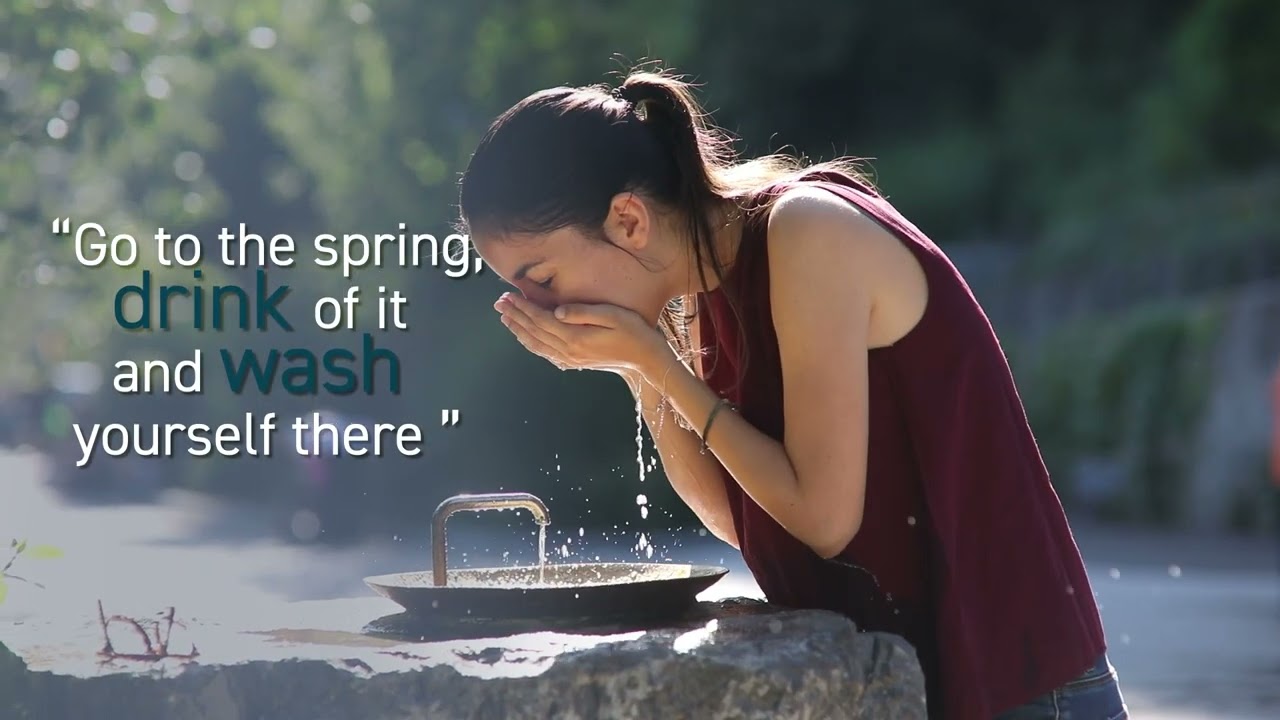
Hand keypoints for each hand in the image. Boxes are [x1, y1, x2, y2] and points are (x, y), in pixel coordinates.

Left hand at [495, 292, 669, 377]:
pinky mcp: (574, 362)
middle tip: (499, 303)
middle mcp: (569, 350)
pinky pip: (546, 354)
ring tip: (506, 317)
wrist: (645, 359)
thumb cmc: (633, 331)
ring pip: (536, 344)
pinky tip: (525, 337)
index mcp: (575, 337)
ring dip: (519, 330)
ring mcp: (571, 359)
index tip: (509, 295)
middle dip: (515, 316)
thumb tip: (556, 310)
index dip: (523, 307)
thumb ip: (582, 312)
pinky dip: (531, 344)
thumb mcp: (612, 315)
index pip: (541, 319)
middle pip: (534, 332)